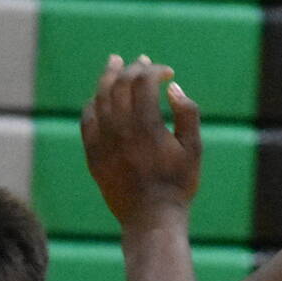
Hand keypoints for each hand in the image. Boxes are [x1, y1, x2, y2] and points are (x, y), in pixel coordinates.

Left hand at [80, 53, 201, 227]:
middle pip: (120, 84)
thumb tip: (173, 88)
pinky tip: (100, 98)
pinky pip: (87, 120)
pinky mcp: (93, 155)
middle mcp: (120, 131)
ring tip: (115, 64)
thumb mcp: (194, 149)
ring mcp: (103, 142)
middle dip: (132, 68)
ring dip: (108, 77)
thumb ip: (188, 113)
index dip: (155, 70)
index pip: (144, 82)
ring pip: (99, 98)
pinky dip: (94, 103)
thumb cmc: (177, 184)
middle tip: (141, 61)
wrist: (151, 219)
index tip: (167, 72)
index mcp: (147, 127)